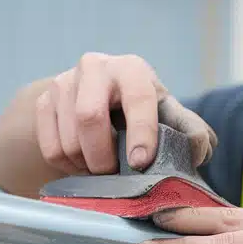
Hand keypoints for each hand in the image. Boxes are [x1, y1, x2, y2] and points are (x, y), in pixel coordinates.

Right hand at [35, 52, 217, 175]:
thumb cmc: (142, 110)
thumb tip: (198, 149)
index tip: (140, 163)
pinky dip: (68, 167)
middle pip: (89, 117)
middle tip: (116, 176)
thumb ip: (191, 132)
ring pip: (68, 139)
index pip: (136, 97)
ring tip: (102, 170)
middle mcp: (95, 67)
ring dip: (86, 166)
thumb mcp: (169, 115)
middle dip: (104, 157)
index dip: (140, 132)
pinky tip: (83, 164)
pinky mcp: (43, 101)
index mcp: (132, 68)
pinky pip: (50, 148)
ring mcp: (64, 82)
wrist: (98, 98)